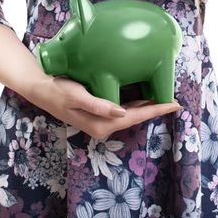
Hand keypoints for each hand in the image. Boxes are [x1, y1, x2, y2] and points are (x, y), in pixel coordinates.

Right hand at [26, 75, 181, 138]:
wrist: (42, 90)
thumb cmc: (58, 91)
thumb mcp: (77, 96)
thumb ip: (99, 105)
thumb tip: (122, 113)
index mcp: (101, 124)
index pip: (135, 117)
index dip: (156, 110)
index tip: (173, 104)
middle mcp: (103, 126)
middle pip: (136, 118)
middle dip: (156, 110)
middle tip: (175, 102)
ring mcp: (101, 122)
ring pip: (131, 115)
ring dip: (147, 108)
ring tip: (164, 100)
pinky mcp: (99, 115)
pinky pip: (123, 111)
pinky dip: (136, 106)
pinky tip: (143, 99)